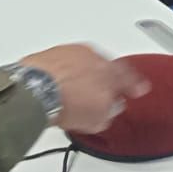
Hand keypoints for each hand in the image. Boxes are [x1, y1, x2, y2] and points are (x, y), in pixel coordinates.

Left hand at [18, 44, 150, 132]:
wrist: (34, 91)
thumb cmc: (66, 101)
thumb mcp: (98, 118)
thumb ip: (110, 111)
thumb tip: (110, 109)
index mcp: (110, 70)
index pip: (128, 77)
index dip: (134, 86)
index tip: (138, 88)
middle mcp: (91, 56)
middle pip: (104, 68)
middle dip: (104, 81)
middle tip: (101, 94)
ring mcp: (69, 53)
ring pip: (82, 65)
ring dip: (82, 77)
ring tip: (74, 95)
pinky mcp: (49, 55)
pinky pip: (62, 65)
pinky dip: (63, 75)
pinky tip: (57, 89)